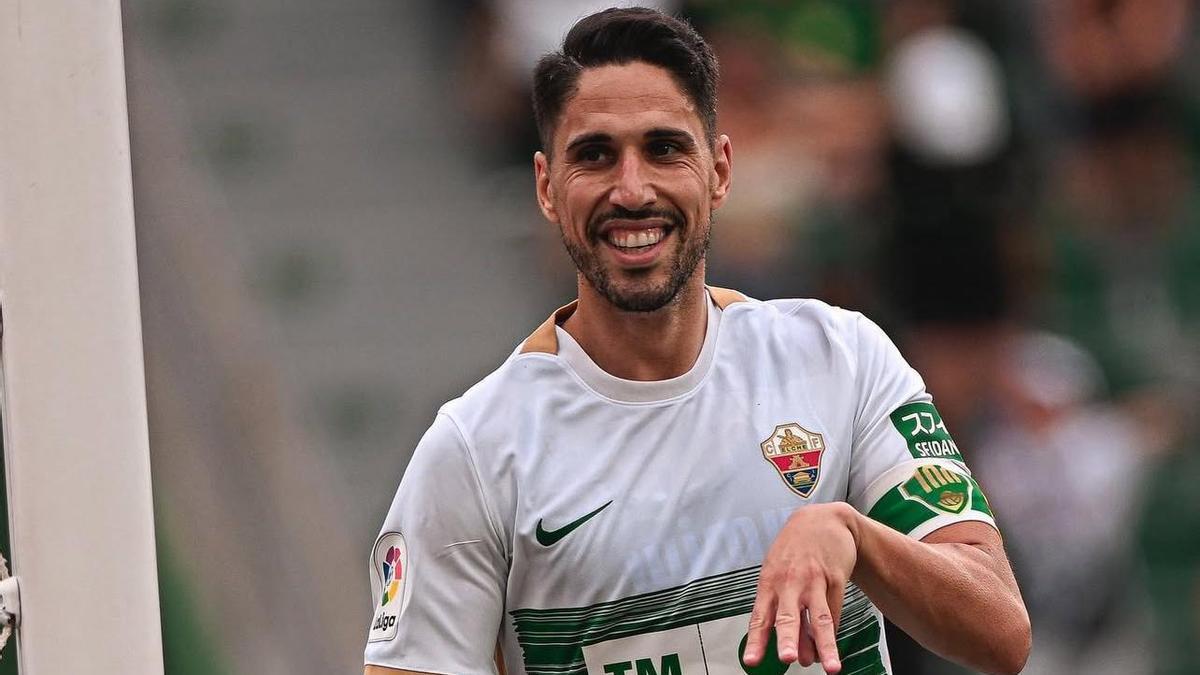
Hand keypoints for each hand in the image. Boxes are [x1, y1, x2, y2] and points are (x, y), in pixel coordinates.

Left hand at [742, 502, 859, 672]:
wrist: (824, 520)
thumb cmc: (796, 551)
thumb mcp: (779, 574)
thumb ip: (783, 611)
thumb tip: (795, 652)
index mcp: (769, 583)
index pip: (760, 617)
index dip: (756, 640)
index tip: (751, 661)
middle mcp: (790, 582)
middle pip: (789, 615)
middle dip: (788, 638)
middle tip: (787, 658)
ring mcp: (814, 580)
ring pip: (819, 617)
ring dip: (825, 644)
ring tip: (829, 667)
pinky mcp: (836, 577)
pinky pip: (835, 609)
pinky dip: (833, 631)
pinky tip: (831, 649)